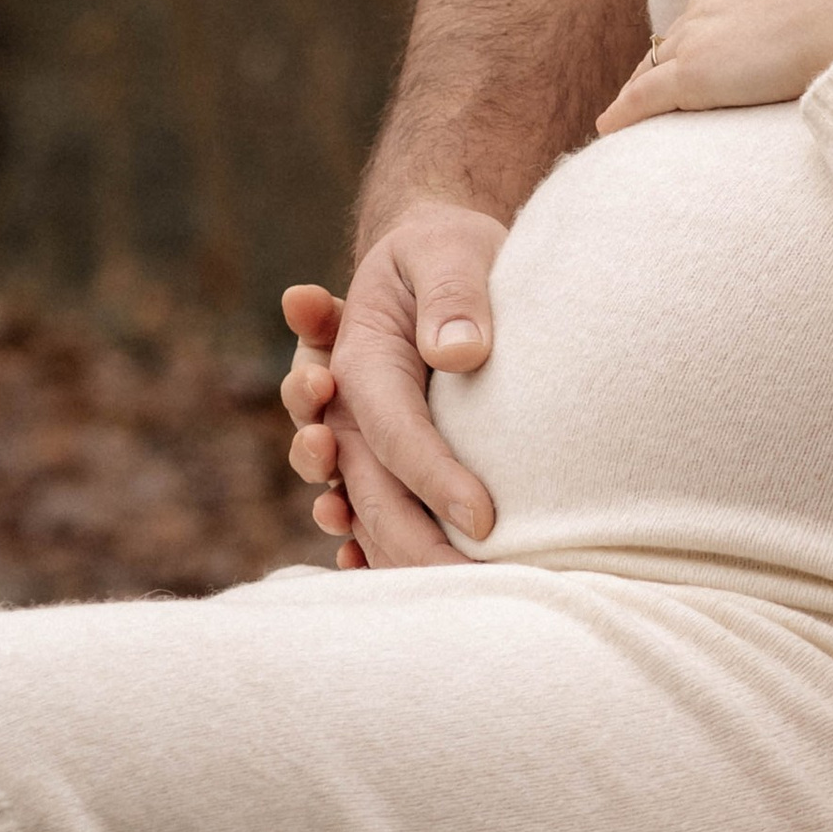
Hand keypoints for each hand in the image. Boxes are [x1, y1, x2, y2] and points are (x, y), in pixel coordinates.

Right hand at [279, 201, 510, 568]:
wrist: (434, 259)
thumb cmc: (445, 253)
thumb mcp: (449, 250)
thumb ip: (453, 293)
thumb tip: (461, 355)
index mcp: (359, 357)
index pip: (396, 431)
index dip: (437, 479)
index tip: (487, 520)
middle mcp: (345, 407)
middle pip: (365, 486)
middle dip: (406, 541)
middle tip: (457, 581)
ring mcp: (355, 436)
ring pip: (354, 505)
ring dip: (372, 544)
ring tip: (385, 571)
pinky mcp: (378, 453)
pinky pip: (365, 510)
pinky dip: (368, 548)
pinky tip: (379, 577)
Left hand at [598, 0, 832, 124]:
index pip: (716, 3)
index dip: (710, 28)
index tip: (711, 45)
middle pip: (678, 31)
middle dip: (671, 54)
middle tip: (660, 82)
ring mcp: (702, 34)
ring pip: (654, 63)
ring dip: (643, 84)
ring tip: (630, 110)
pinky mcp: (695, 74)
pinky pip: (645, 98)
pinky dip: (625, 113)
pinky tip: (610, 128)